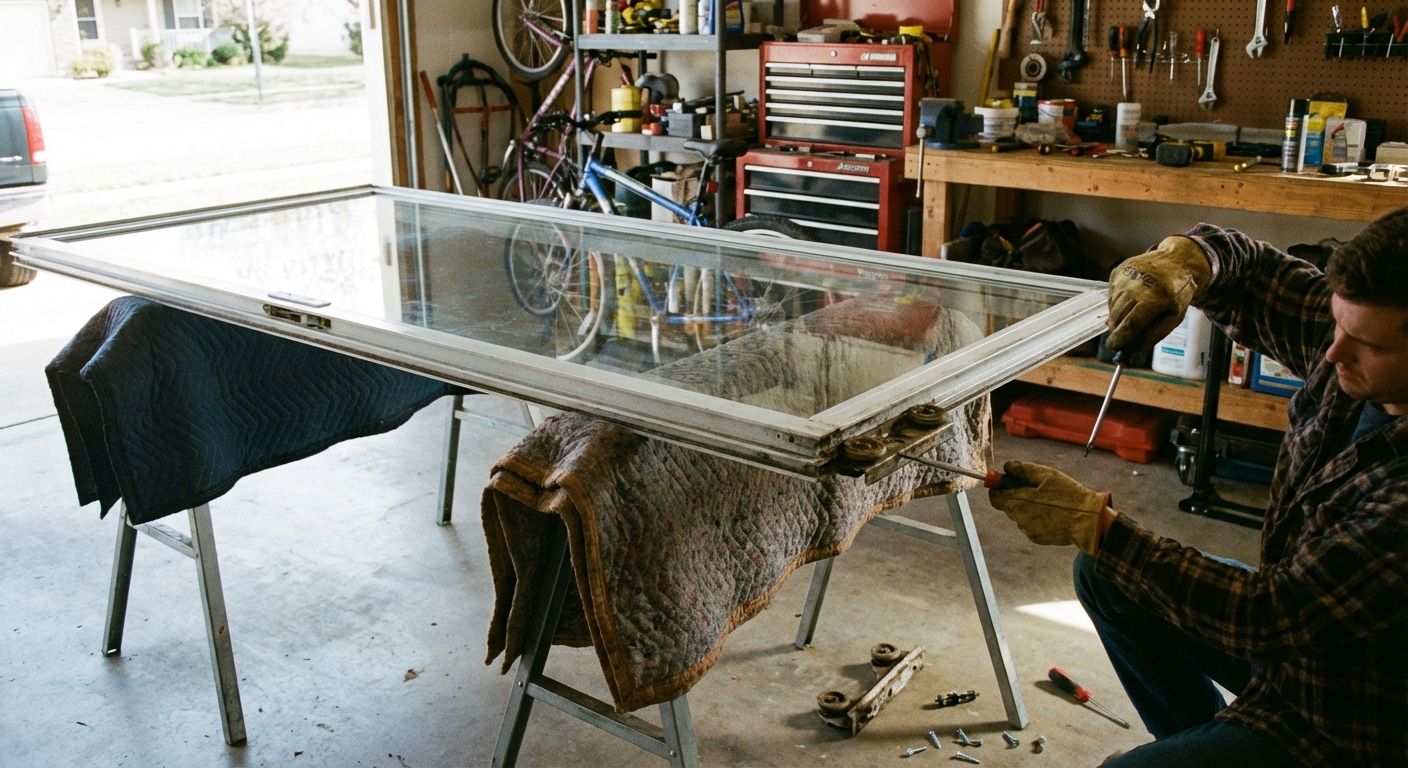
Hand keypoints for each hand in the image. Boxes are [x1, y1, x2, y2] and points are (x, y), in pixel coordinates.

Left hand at [988, 461, 1114, 555]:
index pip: (994, 497)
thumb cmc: (1068, 496)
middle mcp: (1019, 519)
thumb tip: (1006, 467)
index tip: (1008, 481)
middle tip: (1035, 488)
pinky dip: (1037, 518)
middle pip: (1008, 505)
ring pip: (1020, 515)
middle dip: (1017, 496)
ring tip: (1049, 501)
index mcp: (1018, 503)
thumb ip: (1022, 469)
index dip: (999, 487)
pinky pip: (1031, 525)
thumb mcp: (1046, 475)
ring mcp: (1028, 531)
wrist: (1088, 521)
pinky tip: (1054, 513)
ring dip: (1028, 507)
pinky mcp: (1038, 538)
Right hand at [1107, 236, 1211, 350]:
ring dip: (1117, 316)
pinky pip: (1111, 294)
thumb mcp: (1175, 316)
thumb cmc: (1177, 292)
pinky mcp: (1117, 272)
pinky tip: (1130, 299)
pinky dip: (1117, 302)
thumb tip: (1133, 348)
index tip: (1113, 347)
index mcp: (1154, 299)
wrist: (1175, 260)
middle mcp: (1136, 286)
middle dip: (1117, 330)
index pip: (1130, 324)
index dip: (1120, 338)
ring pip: (1112, 306)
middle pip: (1118, 316)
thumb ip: (1154, 334)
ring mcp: (1124, 277)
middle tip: (1122, 336)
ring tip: (1131, 314)